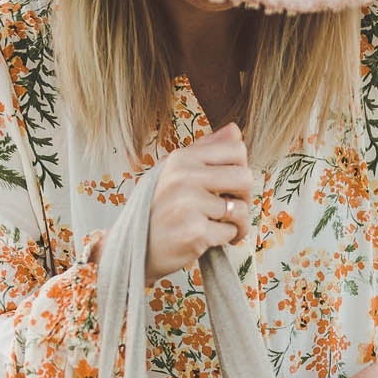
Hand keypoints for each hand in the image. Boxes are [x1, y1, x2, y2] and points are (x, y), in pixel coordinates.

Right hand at [78, 122, 251, 278]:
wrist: (132, 249)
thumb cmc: (158, 209)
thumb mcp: (174, 171)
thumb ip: (205, 150)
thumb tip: (235, 129)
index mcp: (182, 158)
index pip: (237, 149)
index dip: (241, 168)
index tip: (230, 185)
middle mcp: (184, 177)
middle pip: (245, 177)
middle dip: (244, 197)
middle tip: (231, 209)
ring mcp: (189, 205)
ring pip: (240, 208)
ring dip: (237, 223)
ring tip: (221, 227)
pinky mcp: (194, 232)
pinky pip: (230, 232)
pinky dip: (226, 239)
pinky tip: (210, 239)